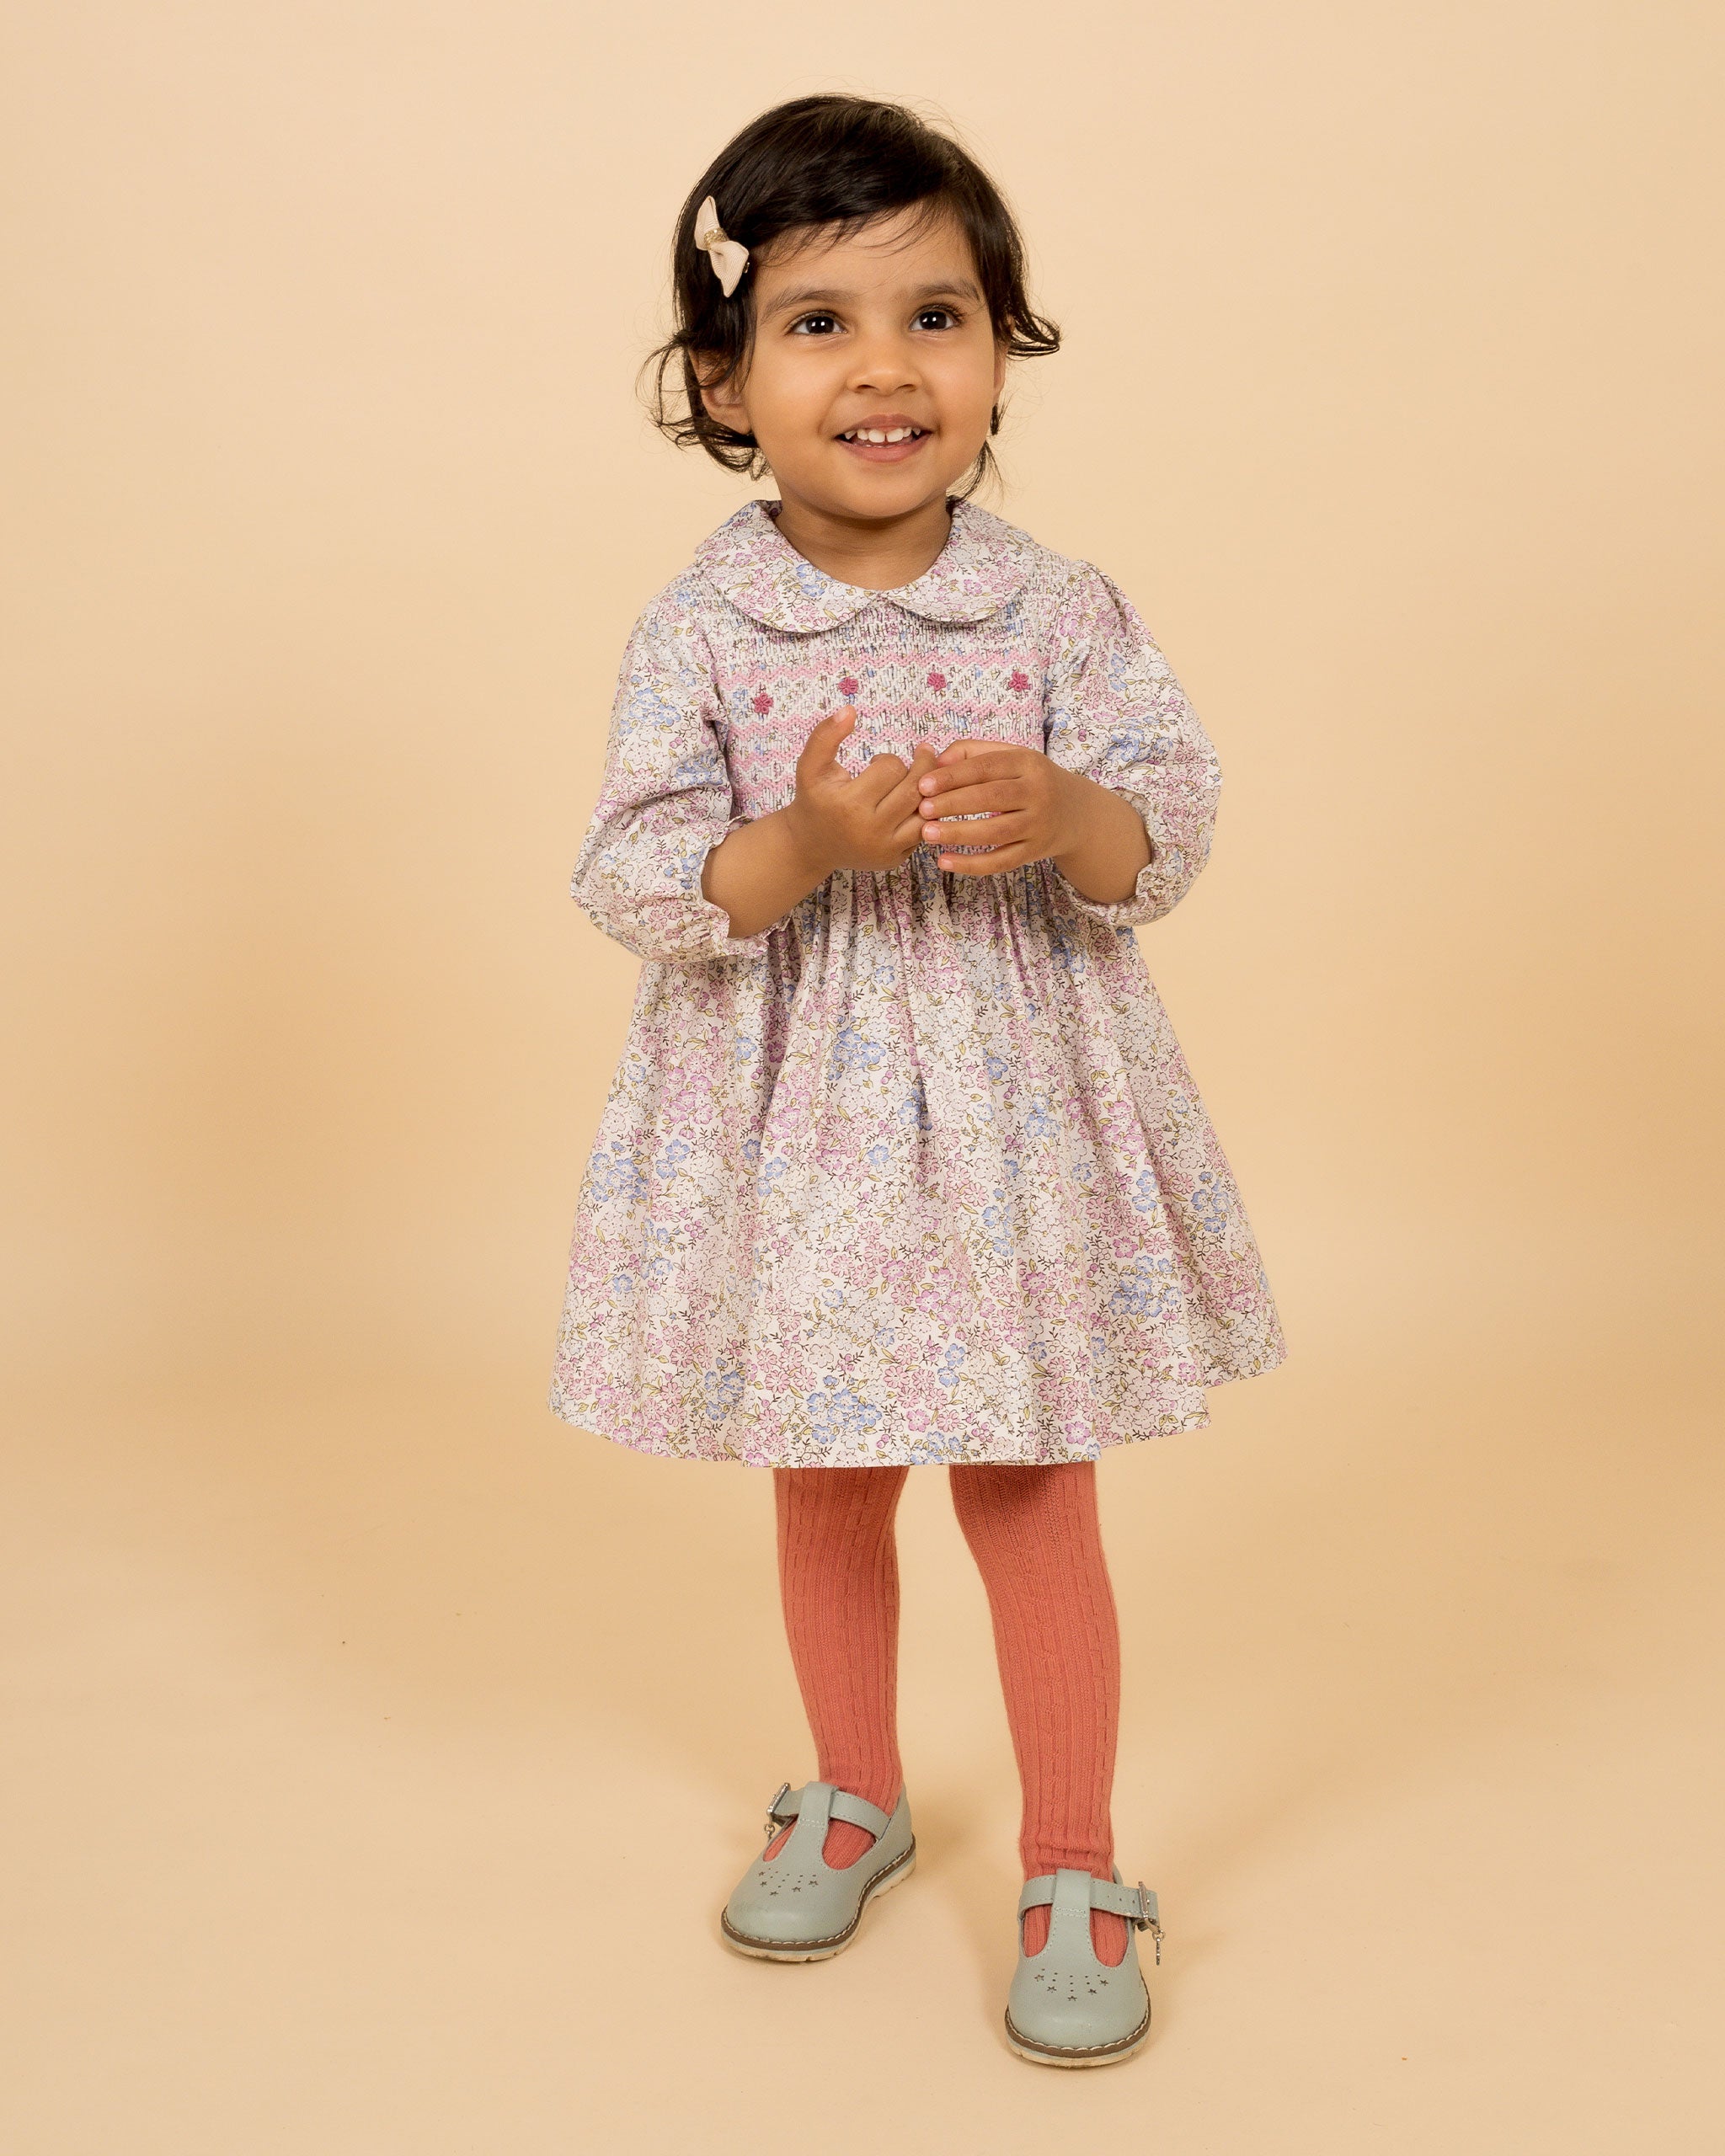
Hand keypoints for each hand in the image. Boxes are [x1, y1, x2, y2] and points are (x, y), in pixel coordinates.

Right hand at [784, 708, 941, 875]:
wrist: (811, 846)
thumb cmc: (814, 800)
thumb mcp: (810, 766)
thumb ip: (825, 735)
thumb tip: (850, 710)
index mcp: (849, 805)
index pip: (890, 769)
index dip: (888, 759)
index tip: (878, 762)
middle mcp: (870, 831)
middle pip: (914, 789)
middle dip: (921, 767)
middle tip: (923, 753)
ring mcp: (885, 849)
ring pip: (926, 811)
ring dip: (929, 789)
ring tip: (924, 775)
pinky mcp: (895, 859)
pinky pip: (924, 831)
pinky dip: (927, 812)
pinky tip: (919, 799)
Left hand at [914, 737, 1084, 874]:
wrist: (1077, 813)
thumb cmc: (1030, 780)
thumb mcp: (1011, 757)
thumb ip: (972, 753)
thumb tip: (935, 761)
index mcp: (1028, 763)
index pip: (987, 767)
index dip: (954, 776)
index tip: (923, 785)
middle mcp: (1037, 793)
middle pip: (992, 798)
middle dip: (953, 804)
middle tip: (922, 810)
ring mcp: (1038, 825)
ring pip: (996, 832)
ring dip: (959, 834)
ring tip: (927, 834)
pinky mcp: (1035, 851)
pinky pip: (1002, 861)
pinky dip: (972, 864)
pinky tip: (945, 861)